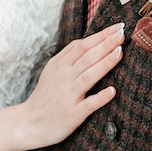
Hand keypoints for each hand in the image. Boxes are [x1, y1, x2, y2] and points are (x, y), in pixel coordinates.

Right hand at [22, 23, 123, 148]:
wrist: (29, 123)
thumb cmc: (45, 96)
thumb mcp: (51, 71)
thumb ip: (69, 56)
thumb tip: (90, 40)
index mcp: (59, 65)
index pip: (82, 45)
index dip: (100, 35)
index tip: (117, 27)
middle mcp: (63, 78)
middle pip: (87, 57)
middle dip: (106, 44)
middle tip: (122, 33)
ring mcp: (68, 96)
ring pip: (88, 76)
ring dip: (105, 64)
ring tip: (120, 52)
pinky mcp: (72, 114)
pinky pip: (88, 104)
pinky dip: (100, 97)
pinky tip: (112, 91)